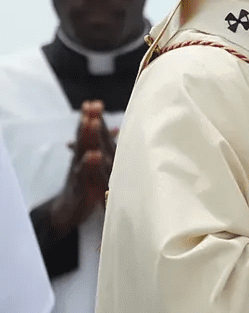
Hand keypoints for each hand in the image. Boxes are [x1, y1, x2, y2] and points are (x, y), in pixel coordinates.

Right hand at [49, 100, 114, 238]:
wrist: (67, 210)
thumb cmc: (85, 183)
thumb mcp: (95, 165)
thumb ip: (103, 146)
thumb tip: (116, 129)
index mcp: (86, 154)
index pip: (89, 133)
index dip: (91, 118)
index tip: (94, 102)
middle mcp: (81, 161)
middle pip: (85, 138)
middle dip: (88, 121)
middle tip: (92, 106)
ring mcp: (79, 174)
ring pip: (83, 153)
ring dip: (88, 137)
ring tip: (91, 123)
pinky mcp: (81, 189)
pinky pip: (85, 176)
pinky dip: (89, 165)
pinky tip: (94, 155)